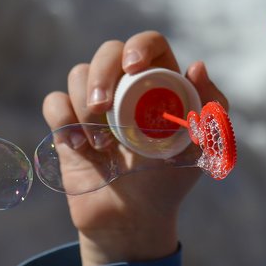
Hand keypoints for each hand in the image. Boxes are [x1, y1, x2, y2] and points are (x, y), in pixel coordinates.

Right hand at [41, 31, 226, 265]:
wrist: (132, 221)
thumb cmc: (170, 182)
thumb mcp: (201, 150)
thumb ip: (210, 110)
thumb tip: (197, 66)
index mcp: (160, 84)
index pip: (149, 44)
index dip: (139, 47)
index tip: (133, 68)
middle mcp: (126, 87)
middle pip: (108, 52)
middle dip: (101, 74)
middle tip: (103, 108)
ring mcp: (95, 104)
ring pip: (78, 74)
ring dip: (84, 107)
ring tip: (101, 145)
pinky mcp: (68, 124)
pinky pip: (54, 101)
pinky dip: (63, 119)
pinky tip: (79, 146)